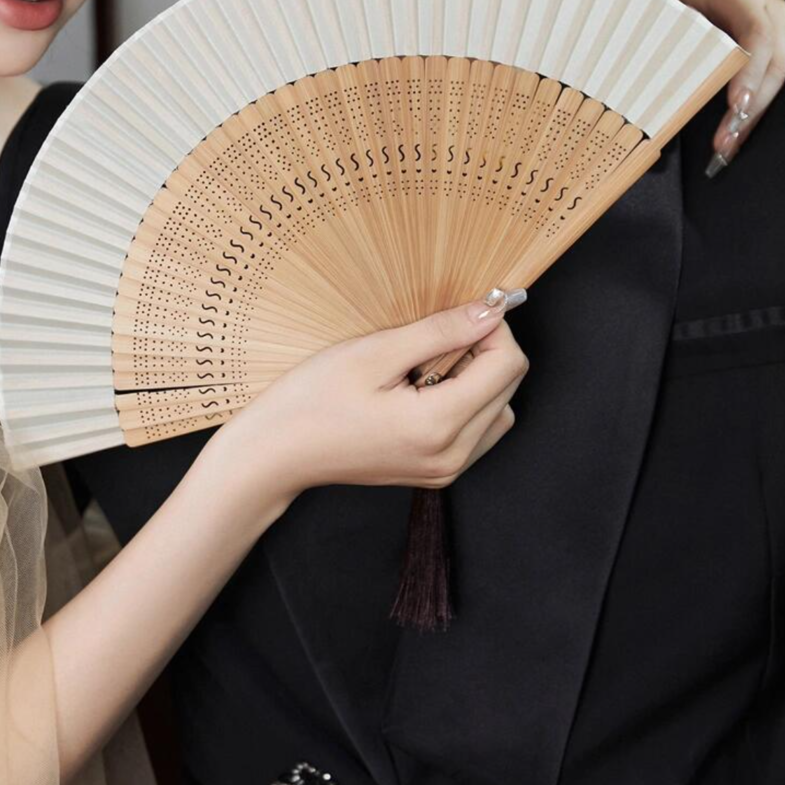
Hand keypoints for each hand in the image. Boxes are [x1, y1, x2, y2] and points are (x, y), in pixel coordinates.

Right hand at [214, 289, 529, 507]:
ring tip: (422, 368)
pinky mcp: (436, 472)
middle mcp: (451, 455)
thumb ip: (439, 332)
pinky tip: (422, 391)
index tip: (458, 312)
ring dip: (476, 378)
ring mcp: (444, 469)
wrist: (276, 452)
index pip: (508, 365)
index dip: (490, 328)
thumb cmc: (310, 402)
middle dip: (482, 352)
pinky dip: (465, 402)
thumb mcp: (373, 353)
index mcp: (438, 425)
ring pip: (499, 409)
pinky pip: (478, 430)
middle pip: (508, 387)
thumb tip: (490, 312)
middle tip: (429, 339)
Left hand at [673, 0, 784, 175]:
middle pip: (776, 55)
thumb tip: (658, 94)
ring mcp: (782, 27)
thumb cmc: (659, 25)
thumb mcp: (655, 28)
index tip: (736, 105)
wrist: (664, 20)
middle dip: (756, 103)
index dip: (750, 69)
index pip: (755, 30)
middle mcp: (764, 9)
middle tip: (730, 140)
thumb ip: (659, 49)